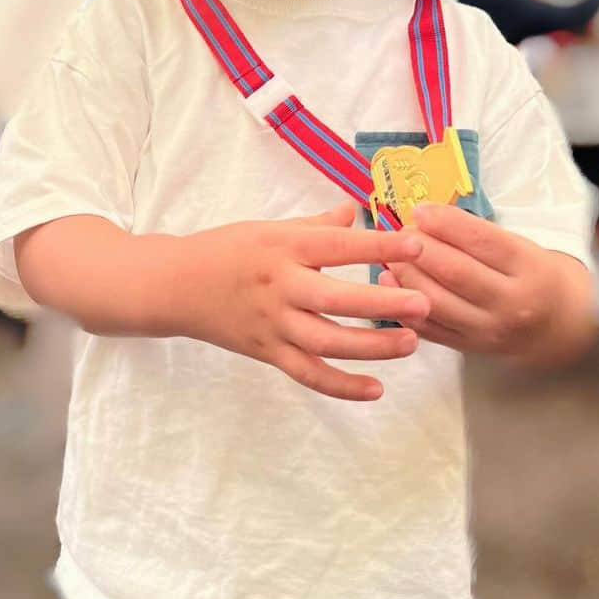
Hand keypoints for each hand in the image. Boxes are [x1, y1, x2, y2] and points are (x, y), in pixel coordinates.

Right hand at [179, 202, 431, 401]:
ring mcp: (273, 324)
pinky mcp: (267, 352)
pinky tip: (376, 389)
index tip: (417, 244)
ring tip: (411, 342)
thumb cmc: (225, 250)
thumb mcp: (268, 228)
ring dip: (370, 346)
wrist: (175, 286)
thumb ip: (315, 225)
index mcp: (282, 248)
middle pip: (334, 299)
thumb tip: (356, 209)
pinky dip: (341, 386)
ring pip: (325, 342)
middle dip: (381, 304)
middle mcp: (279, 287)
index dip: (377, 245)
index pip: (336, 246)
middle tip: (422, 304)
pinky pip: (307, 373)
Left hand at [377, 203, 595, 361]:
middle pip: (455, 272)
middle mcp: (511, 302)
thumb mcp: (521, 248)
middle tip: (401, 232)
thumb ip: (478, 235)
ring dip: (406, 274)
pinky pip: (429, 328)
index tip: (420, 210)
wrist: (558, 328)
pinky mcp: (469, 348)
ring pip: (437, 301)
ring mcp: (488, 330)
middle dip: (420, 248)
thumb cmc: (532, 276)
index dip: (447, 223)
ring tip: (392, 255)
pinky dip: (403, 303)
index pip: (484, 241)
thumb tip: (425, 217)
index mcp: (530, 269)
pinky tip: (388, 282)